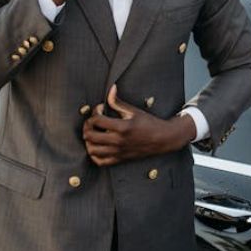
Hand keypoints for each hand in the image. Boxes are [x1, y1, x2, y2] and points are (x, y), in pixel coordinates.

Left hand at [82, 85, 196, 166]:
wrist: (162, 139)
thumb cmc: (149, 123)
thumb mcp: (133, 111)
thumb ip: (118, 102)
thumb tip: (111, 89)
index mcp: (122, 127)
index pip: (97, 120)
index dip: (95, 112)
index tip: (100, 109)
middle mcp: (118, 141)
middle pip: (90, 136)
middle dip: (87, 126)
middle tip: (93, 121)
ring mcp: (118, 152)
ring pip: (92, 150)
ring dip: (89, 141)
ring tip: (94, 133)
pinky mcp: (120, 159)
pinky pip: (100, 161)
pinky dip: (95, 155)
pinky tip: (98, 146)